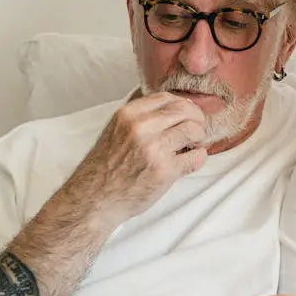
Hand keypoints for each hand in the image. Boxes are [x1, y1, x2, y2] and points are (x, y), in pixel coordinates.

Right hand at [72, 92, 207, 227]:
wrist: (95, 198)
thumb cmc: (106, 167)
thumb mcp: (115, 130)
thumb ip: (139, 117)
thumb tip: (171, 106)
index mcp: (128, 114)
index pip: (167, 97)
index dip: (182, 106)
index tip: (186, 115)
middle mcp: (141, 127)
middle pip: (185, 110)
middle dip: (196, 120)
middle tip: (196, 131)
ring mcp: (154, 148)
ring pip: (194, 130)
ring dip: (199, 138)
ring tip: (192, 146)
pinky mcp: (165, 170)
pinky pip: (197, 157)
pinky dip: (200, 157)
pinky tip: (190, 160)